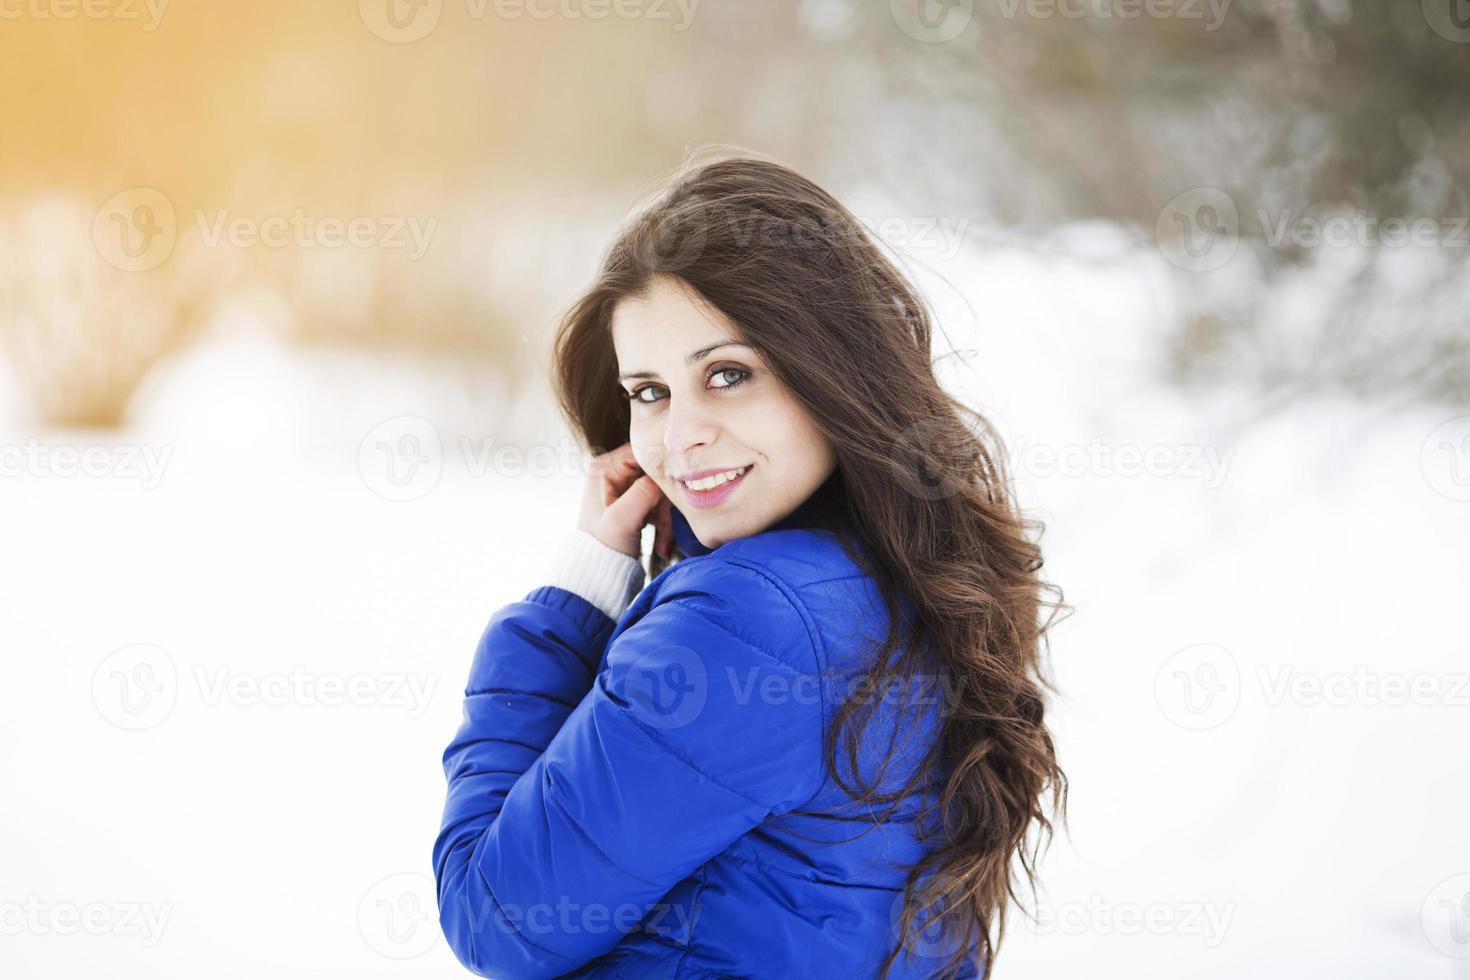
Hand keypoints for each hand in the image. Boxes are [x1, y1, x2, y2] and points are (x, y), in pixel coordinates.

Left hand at [577, 443, 674, 560]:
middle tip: (665, 524)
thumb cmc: (603, 547)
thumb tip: (665, 475)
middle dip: (664, 501)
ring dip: (666, 517)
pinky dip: (664, 523)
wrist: (599, 573)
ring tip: (663, 543)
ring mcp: (625, 486)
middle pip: (654, 471)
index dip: (661, 464)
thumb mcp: (622, 519)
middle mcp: (613, 472)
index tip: (676, 482)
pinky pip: (658, 503)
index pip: (641, 450)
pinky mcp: (635, 501)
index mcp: (604, 469)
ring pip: (660, 489)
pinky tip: (663, 544)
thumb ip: (643, 492)